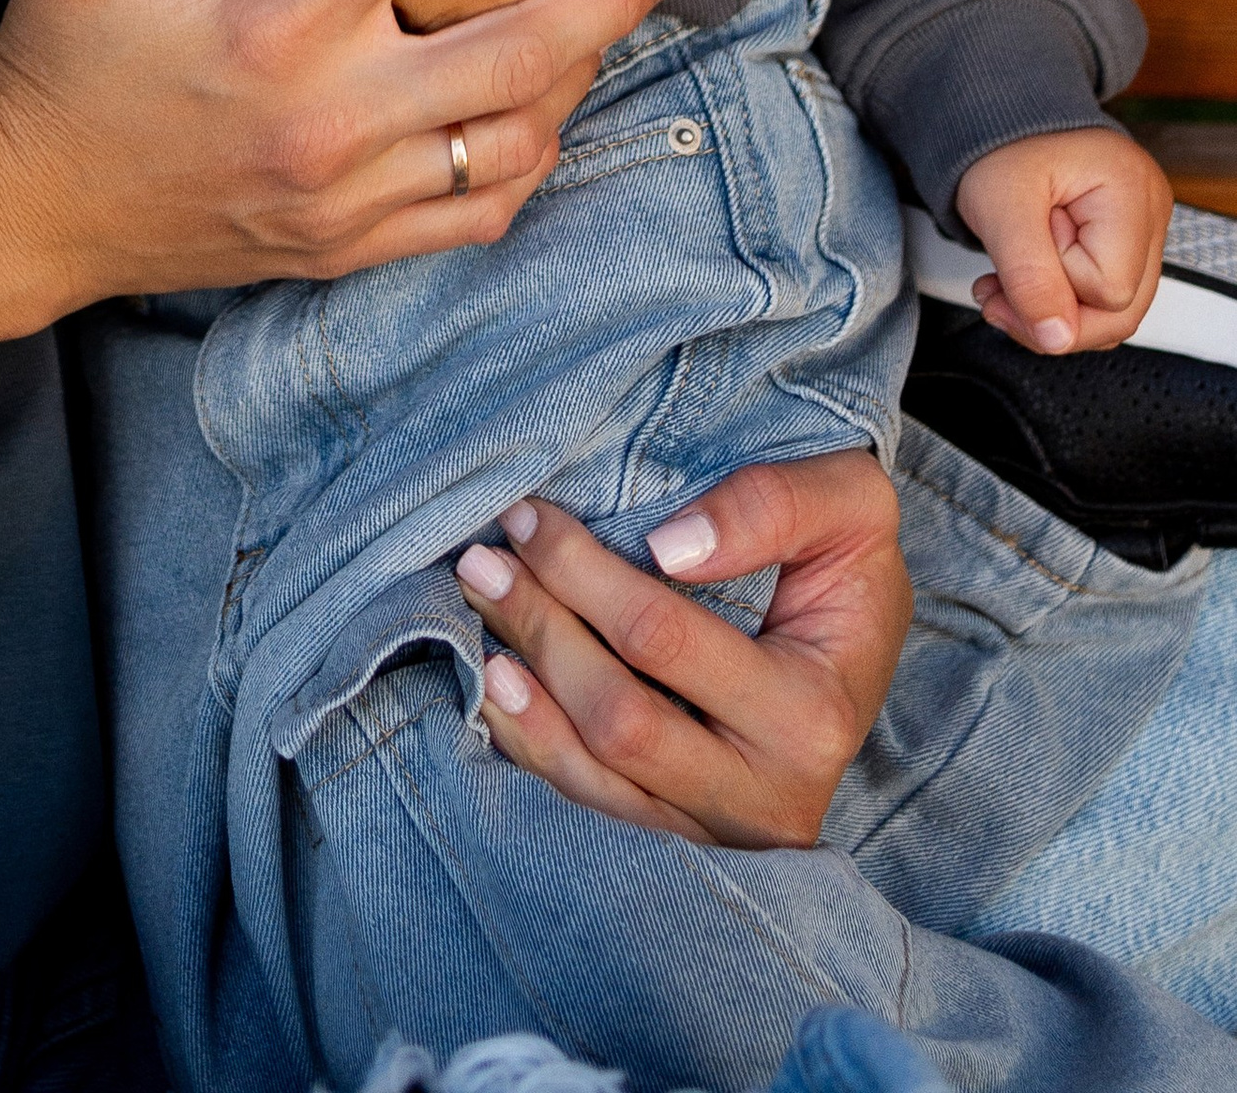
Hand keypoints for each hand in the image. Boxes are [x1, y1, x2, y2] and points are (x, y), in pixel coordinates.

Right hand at [0, 0, 687, 366]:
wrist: (33, 208)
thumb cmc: (61, 55)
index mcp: (275, 28)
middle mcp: (328, 117)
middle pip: (513, 52)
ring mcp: (346, 197)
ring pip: (511, 141)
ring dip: (578, 81)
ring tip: (612, 25)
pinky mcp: (346, 249)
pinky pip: (476, 216)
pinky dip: (526, 164)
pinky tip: (542, 116)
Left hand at [455, 452, 908, 847]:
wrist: (861, 638)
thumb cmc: (848, 561)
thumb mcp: (851, 504)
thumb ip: (772, 505)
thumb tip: (666, 546)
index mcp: (812, 714)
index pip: (663, 641)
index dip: (580, 573)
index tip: (528, 514)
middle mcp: (770, 794)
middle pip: (619, 718)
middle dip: (539, 629)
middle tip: (483, 557)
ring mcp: (723, 828)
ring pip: (595, 776)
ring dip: (520, 695)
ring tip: (476, 614)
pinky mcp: (686, 834)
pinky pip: (594, 804)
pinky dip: (533, 745)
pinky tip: (496, 689)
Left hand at [955, 124, 1170, 354]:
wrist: (1000, 118)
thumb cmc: (1000, 146)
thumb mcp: (1000, 206)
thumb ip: (1029, 274)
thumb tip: (1056, 339)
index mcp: (1131, 191)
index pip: (1109, 290)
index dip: (1054, 281)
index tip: (1017, 241)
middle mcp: (1150, 212)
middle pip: (1121, 313)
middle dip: (1051, 315)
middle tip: (994, 295)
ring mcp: (1143, 230)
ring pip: (1112, 315)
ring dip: (1051, 312)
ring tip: (1002, 285)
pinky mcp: (1125, 243)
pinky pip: (1102, 299)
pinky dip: (1060, 301)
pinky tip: (1025, 281)